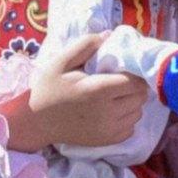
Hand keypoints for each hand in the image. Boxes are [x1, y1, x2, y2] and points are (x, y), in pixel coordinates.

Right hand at [8, 31, 147, 150]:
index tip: (123, 70)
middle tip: (119, 82)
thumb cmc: (49, 88)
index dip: (134, 74)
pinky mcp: (107, 141)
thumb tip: (108, 36)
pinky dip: (126, 119)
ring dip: (131, 103)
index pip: (136, 82)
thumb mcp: (61, 61)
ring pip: (137, 113)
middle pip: (140, 97)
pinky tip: (111, 112)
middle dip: (134, 87)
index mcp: (98, 90)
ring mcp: (109, 130)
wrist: (37, 122)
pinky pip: (131, 128)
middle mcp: (108, 113)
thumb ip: (85, 45)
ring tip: (115, 97)